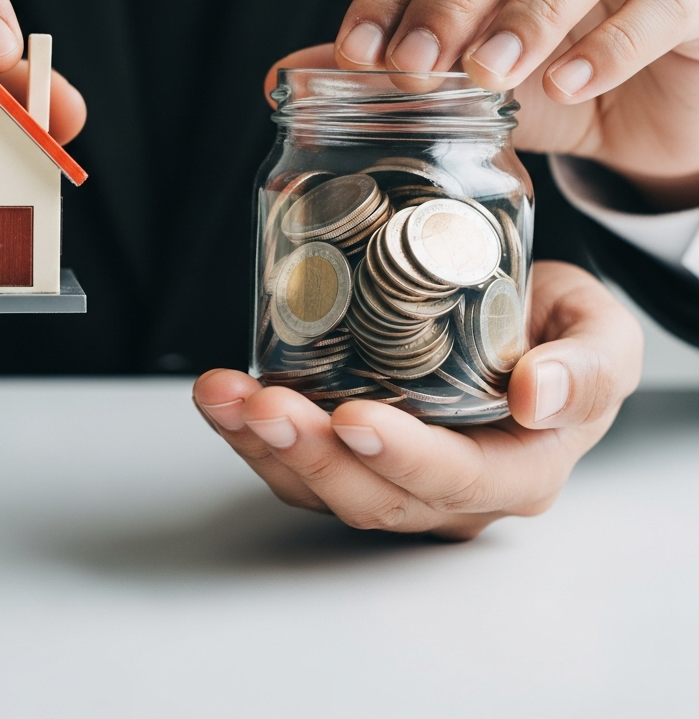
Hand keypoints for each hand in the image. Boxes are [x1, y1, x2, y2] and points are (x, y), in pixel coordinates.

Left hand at [193, 262, 640, 539]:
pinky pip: (293, 465)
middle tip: (265, 402)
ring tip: (222, 397)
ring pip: (320, 488)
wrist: (519, 326)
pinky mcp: (349, 457)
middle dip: (311, 453)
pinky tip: (219, 399)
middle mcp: (450, 491)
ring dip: (262, 446)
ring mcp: (393, 479)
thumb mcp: (601, 335)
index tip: (354, 418)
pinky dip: (247, 435)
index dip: (403, 458)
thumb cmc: (561, 335)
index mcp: (518, 470)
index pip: (458, 480)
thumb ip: (586, 366)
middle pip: (373, 496)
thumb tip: (537, 395)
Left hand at [330, 0, 698, 209]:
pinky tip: (565, 84)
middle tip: (415, 66)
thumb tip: (284, 75)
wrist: (646, 110)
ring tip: (488, 74)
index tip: (357, 52)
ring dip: (531, 7)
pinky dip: (611, 41)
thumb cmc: (549, 75)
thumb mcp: (460, 76)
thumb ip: (385, 66)